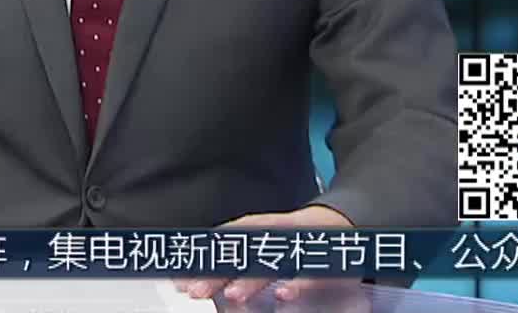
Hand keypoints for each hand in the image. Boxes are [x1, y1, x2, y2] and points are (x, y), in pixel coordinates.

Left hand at [173, 204, 357, 305]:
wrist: (339, 222)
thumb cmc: (291, 237)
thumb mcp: (259, 240)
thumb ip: (230, 257)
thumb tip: (191, 277)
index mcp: (252, 232)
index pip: (220, 247)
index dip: (200, 262)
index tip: (179, 281)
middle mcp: (270, 235)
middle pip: (239, 256)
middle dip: (216, 274)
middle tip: (195, 292)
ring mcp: (296, 245)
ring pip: (271, 263)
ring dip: (251, 279)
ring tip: (232, 295)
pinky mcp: (321, 258)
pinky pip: (309, 273)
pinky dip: (297, 283)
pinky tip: (283, 296)